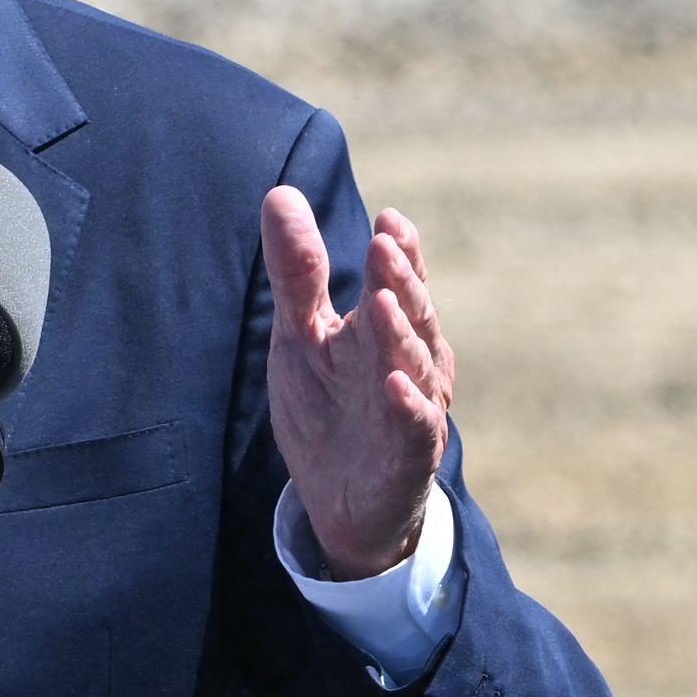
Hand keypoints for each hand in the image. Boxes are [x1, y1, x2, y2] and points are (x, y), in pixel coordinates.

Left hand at [259, 185, 453, 581]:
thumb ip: (296, 272)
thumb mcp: (302, 335)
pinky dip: (408, 407)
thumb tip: (280, 193)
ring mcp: (412, 408)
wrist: (339, 503)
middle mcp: (406, 361)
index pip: (397, 279)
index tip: (388, 219)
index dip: (399, 250)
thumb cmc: (326, 408)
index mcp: (382, 328)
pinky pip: (415, 429)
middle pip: (410, 313)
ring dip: (401, 334)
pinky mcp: (409, 456)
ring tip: (383, 302)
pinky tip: (394, 385)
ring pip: (416, 365)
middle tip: (383, 244)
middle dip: (400, 278)